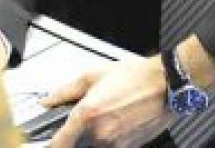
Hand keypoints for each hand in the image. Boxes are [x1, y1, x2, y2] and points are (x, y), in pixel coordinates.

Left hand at [45, 56, 173, 147]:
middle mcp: (100, 135)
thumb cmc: (135, 77)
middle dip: (76, 135)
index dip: (52, 144)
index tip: (51, 141)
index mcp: (87, 115)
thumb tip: (49, 101)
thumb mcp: (93, 75)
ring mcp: (115, 145)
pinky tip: (118, 121)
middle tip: (85, 119)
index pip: (58, 144)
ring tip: (106, 116)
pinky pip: (111, 147)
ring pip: (94, 147)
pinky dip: (110, 138)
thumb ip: (65, 92)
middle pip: (76, 146)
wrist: (165, 85)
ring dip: (94, 137)